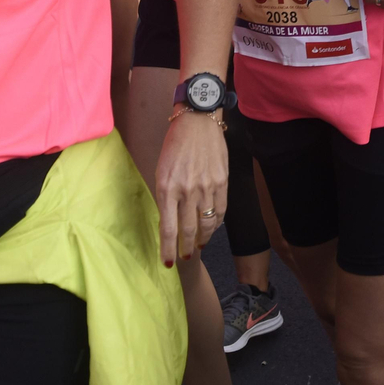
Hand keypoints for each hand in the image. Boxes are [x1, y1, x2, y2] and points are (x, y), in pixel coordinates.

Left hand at [154, 111, 228, 265]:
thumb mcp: (162, 170)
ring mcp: (206, 186)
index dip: (168, 249)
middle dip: (185, 248)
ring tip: (199, 244)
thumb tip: (170, 219)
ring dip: (202, 238)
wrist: (198, 121)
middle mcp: (186, 190)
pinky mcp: (221, 181)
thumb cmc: (175, 144)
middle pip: (187, 230)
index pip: (168, 229)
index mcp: (166, 188)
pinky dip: (216, 223)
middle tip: (185, 256)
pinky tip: (212, 227)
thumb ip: (166, 196)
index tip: (168, 262)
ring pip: (206, 223)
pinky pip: (221, 209)